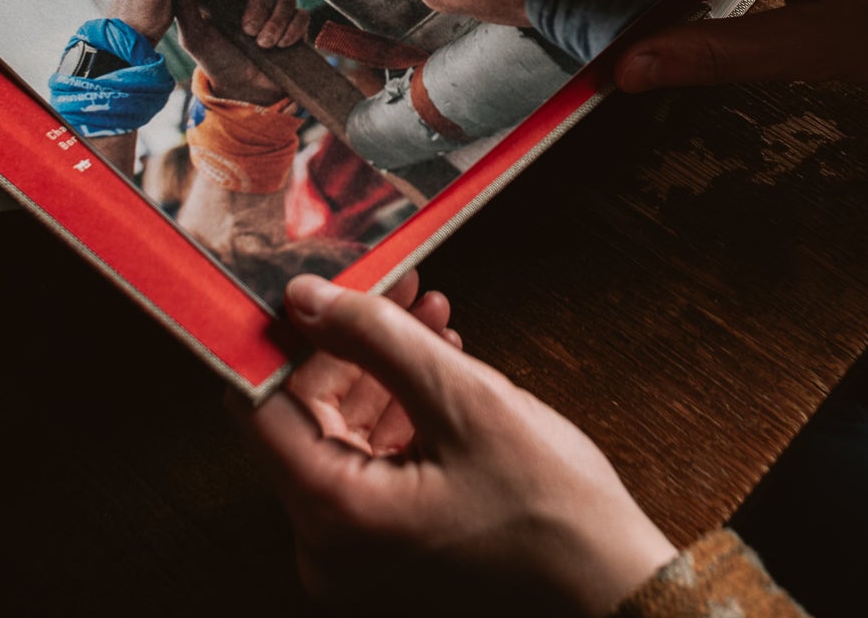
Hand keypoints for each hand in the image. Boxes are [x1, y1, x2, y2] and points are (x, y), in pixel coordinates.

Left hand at [174, 0, 311, 105]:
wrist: (241, 88)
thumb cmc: (216, 59)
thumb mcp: (195, 38)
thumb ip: (186, 11)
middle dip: (259, 8)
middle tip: (249, 31)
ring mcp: (278, 11)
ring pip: (286, 0)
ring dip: (276, 22)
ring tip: (264, 44)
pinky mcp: (295, 26)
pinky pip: (302, 16)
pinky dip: (293, 29)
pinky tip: (281, 45)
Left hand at [234, 275, 674, 616]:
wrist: (607, 582)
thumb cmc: (548, 508)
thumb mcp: (463, 399)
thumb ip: (375, 338)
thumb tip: (304, 296)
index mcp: (333, 512)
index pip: (259, 406)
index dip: (285, 337)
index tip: (317, 286)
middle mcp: (325, 543)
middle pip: (302, 416)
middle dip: (349, 344)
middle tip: (397, 289)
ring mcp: (353, 549)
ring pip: (339, 432)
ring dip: (379, 368)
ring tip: (429, 317)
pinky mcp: (382, 544)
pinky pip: (367, 460)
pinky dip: (397, 410)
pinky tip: (437, 364)